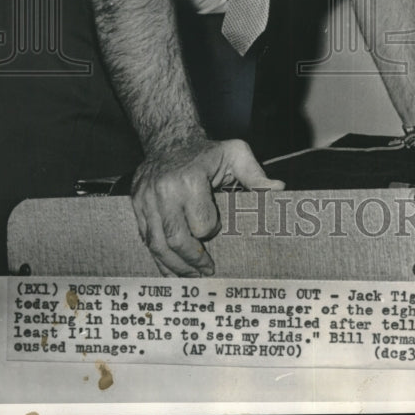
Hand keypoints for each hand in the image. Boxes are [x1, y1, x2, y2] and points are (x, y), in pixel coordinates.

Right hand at [131, 138, 284, 276]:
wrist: (170, 138)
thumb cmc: (207, 151)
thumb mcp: (235, 154)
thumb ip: (255, 175)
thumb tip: (279, 190)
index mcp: (190, 180)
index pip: (202, 225)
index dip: (212, 232)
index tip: (218, 229)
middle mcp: (164, 190)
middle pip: (177, 241)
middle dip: (192, 262)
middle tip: (207, 271)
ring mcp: (146, 199)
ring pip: (157, 244)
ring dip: (174, 266)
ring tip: (190, 276)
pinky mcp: (135, 205)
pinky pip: (145, 239)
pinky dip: (157, 258)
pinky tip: (170, 269)